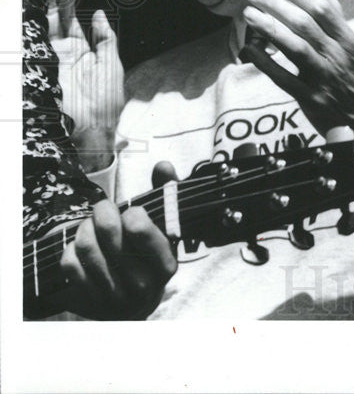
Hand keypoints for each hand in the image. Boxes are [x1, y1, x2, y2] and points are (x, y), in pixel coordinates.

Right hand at [43, 0, 123, 171]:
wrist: (92, 129)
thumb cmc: (105, 101)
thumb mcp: (111, 64)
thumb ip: (105, 38)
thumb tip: (98, 12)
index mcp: (80, 51)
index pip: (71, 20)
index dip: (69, 0)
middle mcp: (61, 52)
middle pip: (52, 16)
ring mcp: (48, 58)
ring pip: (41, 24)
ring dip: (40, 0)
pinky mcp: (40, 65)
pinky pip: (34, 39)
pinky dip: (31, 21)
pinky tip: (29, 3)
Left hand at [57, 200, 176, 319]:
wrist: (136, 304)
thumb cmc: (150, 255)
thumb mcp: (165, 229)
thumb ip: (167, 194)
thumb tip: (163, 165)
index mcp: (165, 264)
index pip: (138, 227)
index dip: (130, 212)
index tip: (131, 213)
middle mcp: (142, 284)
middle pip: (108, 232)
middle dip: (102, 211)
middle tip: (104, 209)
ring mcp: (114, 295)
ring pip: (87, 246)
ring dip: (84, 228)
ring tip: (90, 225)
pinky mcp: (89, 301)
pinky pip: (70, 264)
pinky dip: (71, 248)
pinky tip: (81, 246)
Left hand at [242, 0, 353, 136]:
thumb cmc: (352, 74)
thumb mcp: (349, 42)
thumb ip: (332, 13)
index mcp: (346, 39)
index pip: (321, 8)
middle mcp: (336, 55)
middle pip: (304, 23)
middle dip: (276, 4)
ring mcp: (323, 77)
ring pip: (295, 47)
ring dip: (269, 28)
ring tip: (248, 14)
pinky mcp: (310, 97)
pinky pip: (283, 77)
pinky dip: (265, 62)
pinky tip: (250, 50)